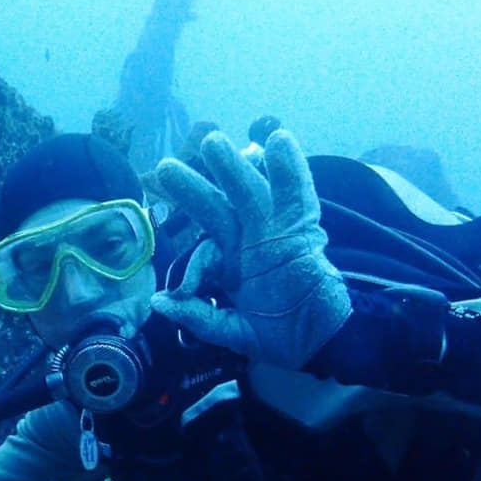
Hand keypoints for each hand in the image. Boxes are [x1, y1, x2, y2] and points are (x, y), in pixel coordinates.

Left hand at [150, 129, 351, 369]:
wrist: (323, 341)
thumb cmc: (280, 336)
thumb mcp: (234, 332)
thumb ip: (198, 318)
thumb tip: (157, 302)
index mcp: (230, 266)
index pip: (204, 254)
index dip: (194, 269)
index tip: (187, 290)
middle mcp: (249, 242)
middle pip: (217, 209)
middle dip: (193, 188)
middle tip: (164, 167)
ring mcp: (275, 231)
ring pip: (250, 194)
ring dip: (233, 169)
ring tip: (212, 142)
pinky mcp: (303, 228)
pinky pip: (297, 194)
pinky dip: (290, 168)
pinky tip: (278, 140)